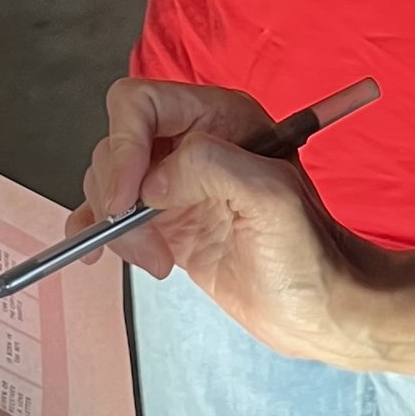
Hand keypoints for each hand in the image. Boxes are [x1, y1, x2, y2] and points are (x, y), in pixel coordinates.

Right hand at [82, 77, 378, 368]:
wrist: (319, 311)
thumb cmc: (312, 255)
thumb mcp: (272, 198)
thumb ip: (211, 168)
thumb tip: (151, 180)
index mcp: (222, 119)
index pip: (142, 104)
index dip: (123, 143)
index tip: (124, 196)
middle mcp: (193, 144)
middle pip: (118, 143)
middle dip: (118, 190)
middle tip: (144, 235)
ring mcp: (176, 186)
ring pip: (109, 183)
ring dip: (117, 225)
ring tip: (158, 260)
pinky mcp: (165, 224)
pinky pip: (109, 216)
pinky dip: (96, 232)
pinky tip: (100, 254)